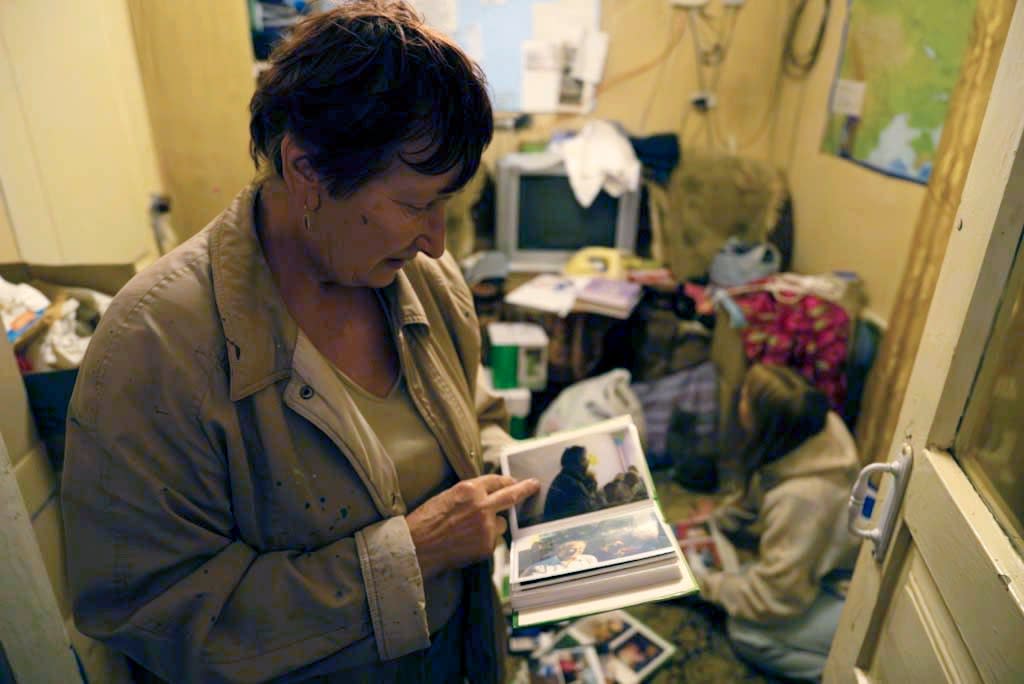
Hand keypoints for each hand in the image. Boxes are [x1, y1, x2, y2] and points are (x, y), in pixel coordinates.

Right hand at [407, 474, 539, 578]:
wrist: (416, 548)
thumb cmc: (424, 521)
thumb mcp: (446, 496)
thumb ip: (469, 495)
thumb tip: (486, 497)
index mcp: (469, 489)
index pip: (496, 481)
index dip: (506, 481)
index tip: (514, 481)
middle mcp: (482, 506)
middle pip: (510, 496)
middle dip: (525, 489)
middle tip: (534, 485)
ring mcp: (486, 527)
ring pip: (500, 523)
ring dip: (492, 525)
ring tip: (469, 532)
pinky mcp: (487, 545)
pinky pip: (492, 540)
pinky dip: (485, 541)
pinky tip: (467, 543)